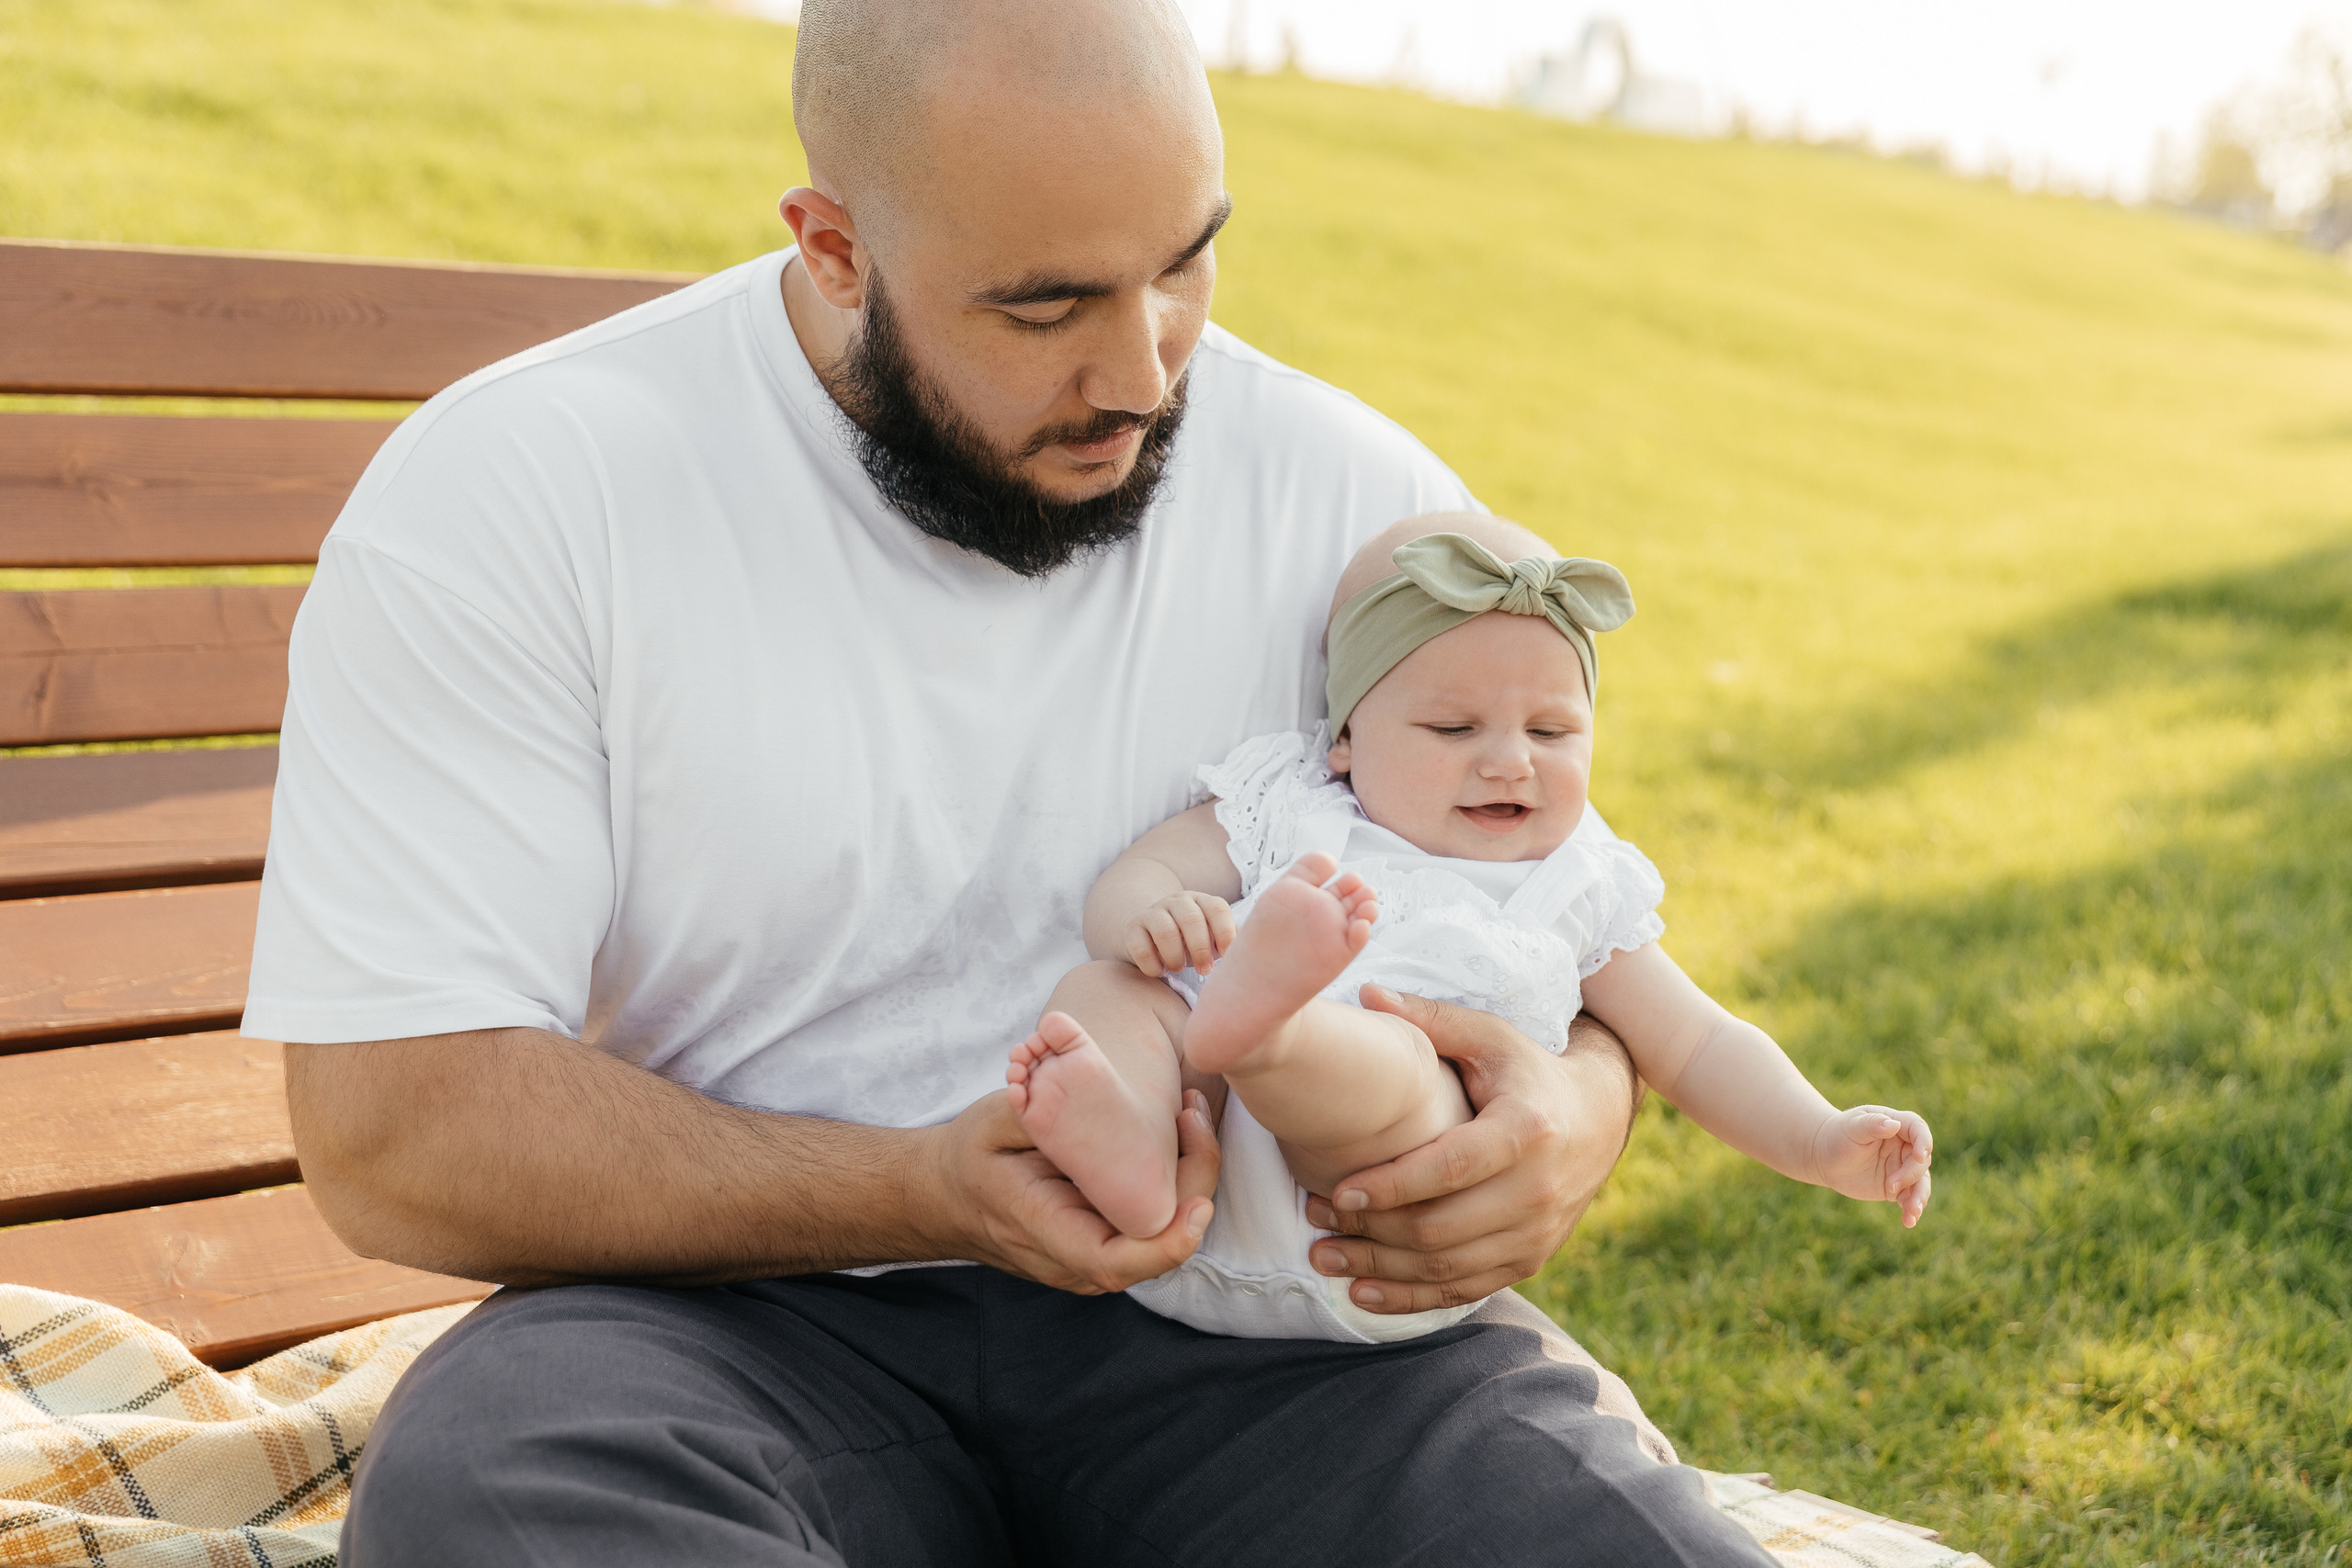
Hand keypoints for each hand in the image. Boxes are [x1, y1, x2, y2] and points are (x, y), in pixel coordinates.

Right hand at [927, 1086, 1220, 1293]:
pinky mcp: (1105, 1242)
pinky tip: (1176, 1134)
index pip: (1115, 1263)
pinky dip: (1174, 1183)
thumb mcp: (992, 1123)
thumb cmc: (971, 1157)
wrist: (947, 1195)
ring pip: (1163, 1235)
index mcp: (1044, 1232)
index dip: (1167, 1242)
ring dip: (1190, 1179)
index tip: (1199, 1202)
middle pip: (1157, 1246)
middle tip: (1193, 1111)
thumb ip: (1037, 1112)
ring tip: (1190, 1113)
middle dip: (1194, 1181)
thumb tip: (1081, 1090)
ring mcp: (1092, 1258)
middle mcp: (1075, 1260)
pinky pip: (1153, 1224)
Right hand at [1123, 891, 1235, 976]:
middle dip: (1201, 948)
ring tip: (1178, 970)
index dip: (1225, 931)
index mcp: (1202, 902)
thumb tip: (1258, 950)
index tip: (1229, 956)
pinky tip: (1159, 972)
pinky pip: (1140, 946)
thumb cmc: (1188, 940)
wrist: (1146, 932)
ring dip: (1175, 956)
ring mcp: (1152, 912)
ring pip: (1164, 929)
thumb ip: (1231, 939)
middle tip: (1205, 970)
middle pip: (1192, 918)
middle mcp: (1177, 902)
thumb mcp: (1211, 937)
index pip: (1217, 907)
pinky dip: (1152, 964)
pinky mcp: (1132, 929)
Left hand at [1301, 987, 1635, 1313]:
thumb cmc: (1529, 1070)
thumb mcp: (1489, 1037)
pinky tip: (1364, 1291)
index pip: (1449, 1169)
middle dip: (1370, 1230)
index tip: (1336, 1190)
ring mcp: (1537, 1232)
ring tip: (1323, 1255)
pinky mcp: (1531, 1259)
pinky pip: (1465, 1290)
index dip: (1390, 1186)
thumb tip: (1366, 994)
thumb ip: (1431, 1021)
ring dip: (1379, 1269)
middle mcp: (1538, 1189)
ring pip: (1446, 1267)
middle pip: (1441, 1228)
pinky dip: (1411, 1298)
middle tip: (1313, 1219)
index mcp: (1526, 1130)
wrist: (1599, 1116)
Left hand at [1810, 1105, 1932, 1225]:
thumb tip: (1893, 1124)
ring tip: (1912, 1212)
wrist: (1825, 1158)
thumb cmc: (1838, 1136)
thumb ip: (1872, 1124)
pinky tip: (1908, 1221)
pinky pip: (1909, 1198)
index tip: (1921, 1155)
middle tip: (1890, 1187)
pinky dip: (1911, 1210)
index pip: (1917, 1128)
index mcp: (1895, 1124)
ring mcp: (1902, 1167)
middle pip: (1921, 1160)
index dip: (1924, 1141)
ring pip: (1920, 1182)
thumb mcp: (1851, 1128)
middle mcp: (1904, 1146)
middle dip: (1911, 1174)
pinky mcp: (1896, 1187)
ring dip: (1919, 1197)